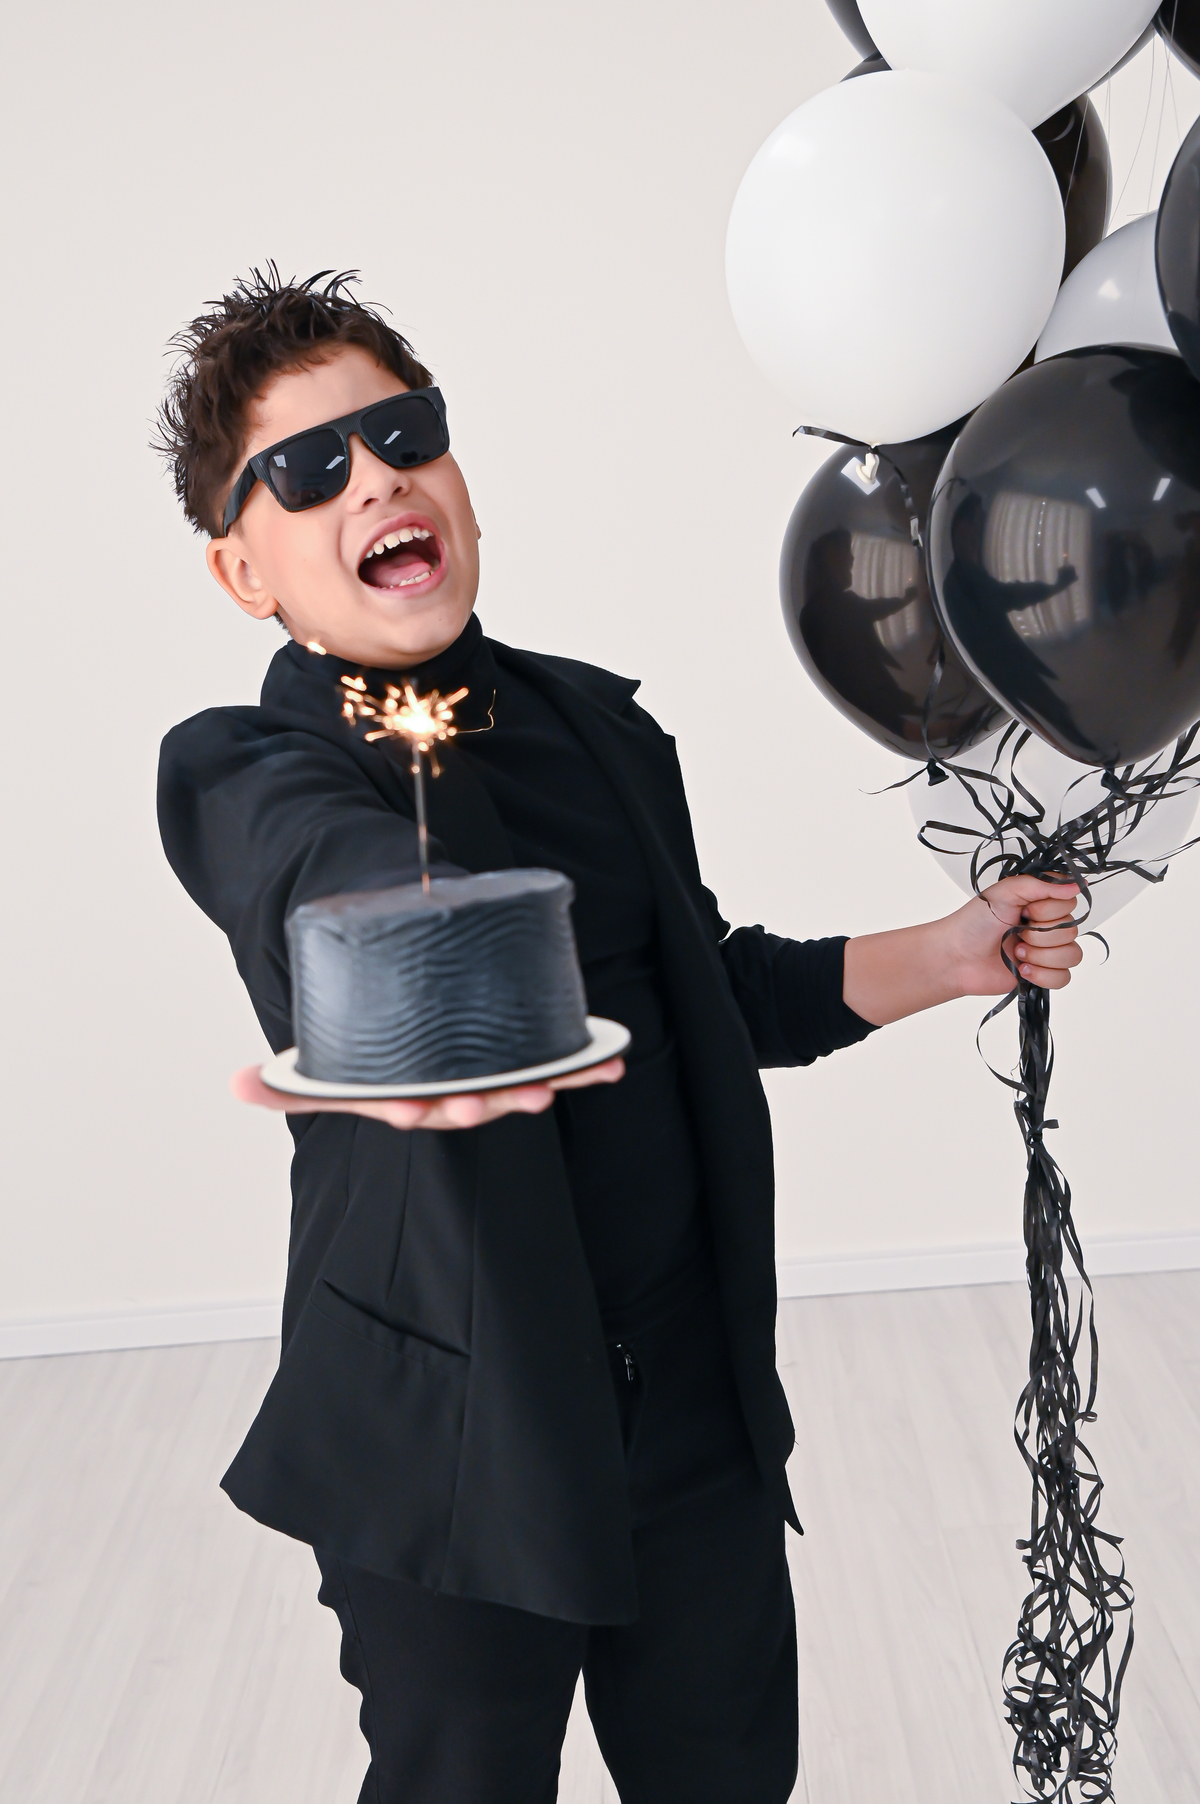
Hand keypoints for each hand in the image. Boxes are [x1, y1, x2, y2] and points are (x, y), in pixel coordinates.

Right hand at [230, 1056, 625, 1130]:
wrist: (399, 989)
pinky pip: (559, 1062)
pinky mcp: (524, 1053)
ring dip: (538, 1087)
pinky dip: (586, 1063)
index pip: (406, 1109)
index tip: (413, 1109)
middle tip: (493, 1097)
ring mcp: (489, 1075)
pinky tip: (611, 1061)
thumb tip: (234, 1088)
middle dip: (481, 1104)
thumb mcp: (324, 1053)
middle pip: (466, 1105)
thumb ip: (287, 1080)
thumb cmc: (363, 1027)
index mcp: (404, 1098)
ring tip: (553, 1083)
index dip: (413, 1110)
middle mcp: (450, 1094)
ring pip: (514, 1087)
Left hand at [948, 874, 1081, 995]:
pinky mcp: (1042, 975)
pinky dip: (1043, 975)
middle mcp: (1046, 926)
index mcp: (1040, 903)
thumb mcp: (1004, 892)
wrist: (956, 957)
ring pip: (1072, 955)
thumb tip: (1077, 884)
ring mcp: (1045, 952)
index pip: (1070, 903)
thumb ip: (1041, 885)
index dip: (1049, 911)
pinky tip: (1022, 970)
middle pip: (1072, 931)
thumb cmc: (973, 923)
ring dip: (1041, 956)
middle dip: (1039, 935)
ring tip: (1016, 953)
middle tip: (1015, 934)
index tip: (1026, 912)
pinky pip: (1064, 978)